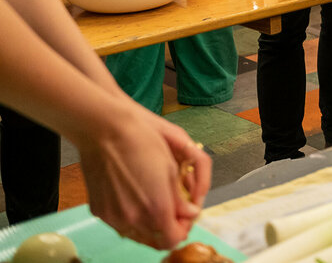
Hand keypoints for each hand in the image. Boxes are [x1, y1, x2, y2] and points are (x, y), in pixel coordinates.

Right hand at [75, 103, 207, 248]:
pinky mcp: (99, 211)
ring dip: (151, 226)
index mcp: (156, 209)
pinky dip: (132, 219)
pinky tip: (136, 200)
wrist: (106, 131)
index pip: (174, 238)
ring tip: (157, 204)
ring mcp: (113, 218)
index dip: (184, 228)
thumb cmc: (143, 142)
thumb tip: (190, 213)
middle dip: (169, 229)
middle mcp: (133, 220)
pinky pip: (120, 225)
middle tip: (175, 211)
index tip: (187, 216)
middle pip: (156, 242)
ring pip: (138, 236)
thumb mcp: (172, 168)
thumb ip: (181, 198)